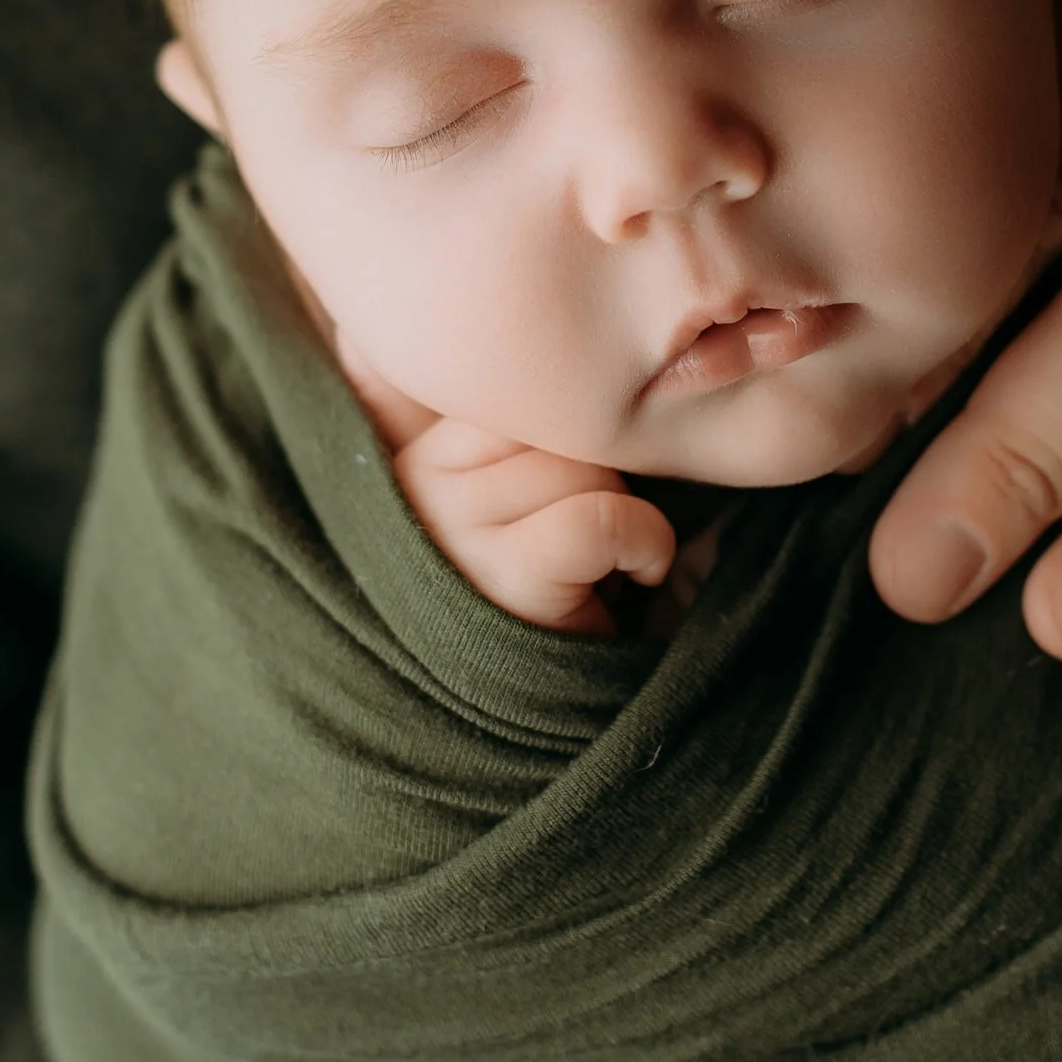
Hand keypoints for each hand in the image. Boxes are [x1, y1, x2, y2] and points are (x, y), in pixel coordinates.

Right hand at [338, 342, 673, 634]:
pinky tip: (633, 574)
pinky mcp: (504, 579)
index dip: (575, 423)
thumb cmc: (541, 596)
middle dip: (603, 472)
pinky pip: (601, 517)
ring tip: (606, 558)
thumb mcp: (512, 496)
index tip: (589, 470)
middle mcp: (420, 482)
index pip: (518, 384)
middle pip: (556, 420)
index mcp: (418, 451)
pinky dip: (643, 542)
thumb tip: (450, 336)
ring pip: (583, 463)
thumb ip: (511, 426)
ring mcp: (455, 529)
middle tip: (599, 532)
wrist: (526, 725)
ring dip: (625, 508)